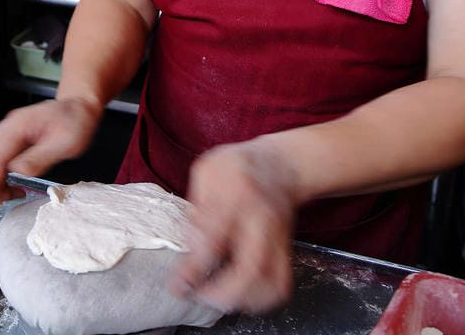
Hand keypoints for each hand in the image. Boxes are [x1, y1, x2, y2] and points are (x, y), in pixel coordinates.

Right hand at [0, 97, 100, 210]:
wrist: (76, 109)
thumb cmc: (74, 122)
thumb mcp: (67, 142)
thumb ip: (41, 157)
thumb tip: (18, 172)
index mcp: (18, 126)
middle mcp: (5, 129)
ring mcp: (3, 135)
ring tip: (3, 197)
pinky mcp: (4, 143)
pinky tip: (7, 188)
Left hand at [172, 141, 298, 314]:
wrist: (282, 164)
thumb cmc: (237, 166)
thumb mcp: (207, 170)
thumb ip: (197, 206)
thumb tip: (189, 244)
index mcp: (236, 195)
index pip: (214, 238)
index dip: (193, 267)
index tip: (177, 285)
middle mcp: (261, 220)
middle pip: (250, 268)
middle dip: (222, 293)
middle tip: (199, 297)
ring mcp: (278, 237)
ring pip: (270, 281)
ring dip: (242, 300)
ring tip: (217, 300)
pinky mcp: (287, 249)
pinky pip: (281, 283)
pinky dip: (262, 299)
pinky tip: (241, 297)